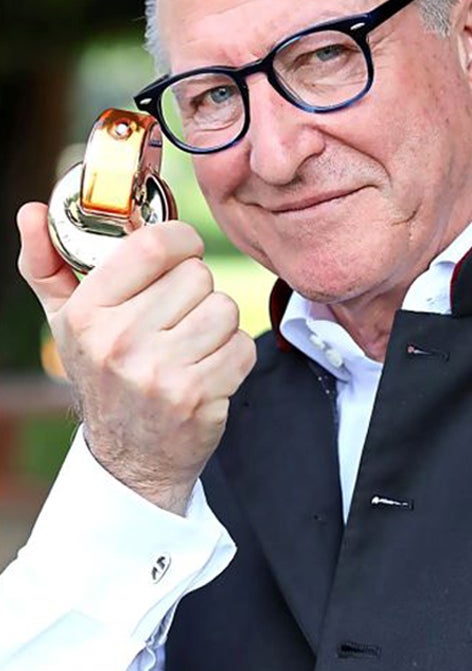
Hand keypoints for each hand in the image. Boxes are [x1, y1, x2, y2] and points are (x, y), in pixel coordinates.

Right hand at [17, 202, 255, 513]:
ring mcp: (159, 373)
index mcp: (88, 313)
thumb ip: (47, 263)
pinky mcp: (196, 398)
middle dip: (196, 291)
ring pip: (225, 309)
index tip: (184, 251)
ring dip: (217, 324)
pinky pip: (241, 346)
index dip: (182, 240)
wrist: (128, 458)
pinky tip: (207, 369)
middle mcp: (119, 342)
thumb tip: (31, 211)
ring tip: (192, 343)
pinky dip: (233, 355)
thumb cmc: (103, 374)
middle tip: (177, 316)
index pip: (154, 246)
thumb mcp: (66, 320)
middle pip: (198, 276)